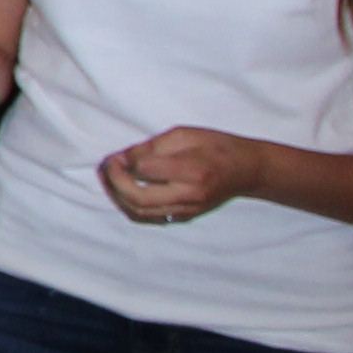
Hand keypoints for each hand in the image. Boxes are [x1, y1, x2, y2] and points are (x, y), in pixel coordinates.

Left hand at [98, 127, 266, 226]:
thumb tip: (121, 158)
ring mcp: (187, 210)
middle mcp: (189, 195)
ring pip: (140, 213)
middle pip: (138, 198)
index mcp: (191, 171)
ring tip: (108, 179)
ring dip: (117, 197)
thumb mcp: (185, 135)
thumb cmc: (217, 146)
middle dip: (114, 182)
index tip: (117, 154)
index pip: (145, 170)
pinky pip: (149, 217)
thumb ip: (151, 147)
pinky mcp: (184, 217)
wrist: (246, 170)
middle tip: (106, 168)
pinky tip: (124, 191)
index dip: (124, 161)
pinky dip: (131, 206)